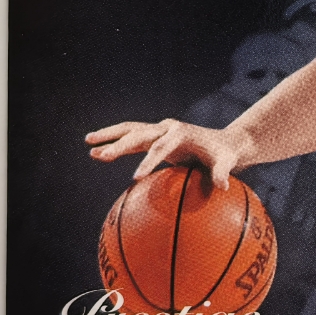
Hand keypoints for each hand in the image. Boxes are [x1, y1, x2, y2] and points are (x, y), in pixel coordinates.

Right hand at [85, 119, 244, 188]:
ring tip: (88, 143)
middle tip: (100, 155)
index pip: (161, 148)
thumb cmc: (224, 155)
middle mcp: (168, 128)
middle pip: (139, 134)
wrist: (224, 143)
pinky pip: (132, 139)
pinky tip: (98, 152)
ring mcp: (160, 130)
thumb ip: (221, 173)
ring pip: (130, 130)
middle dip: (120, 144)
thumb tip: (223, 187)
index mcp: (181, 133)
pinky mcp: (155, 136)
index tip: (136, 177)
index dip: (148, 161)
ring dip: (109, 136)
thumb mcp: (227, 163)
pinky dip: (115, 143)